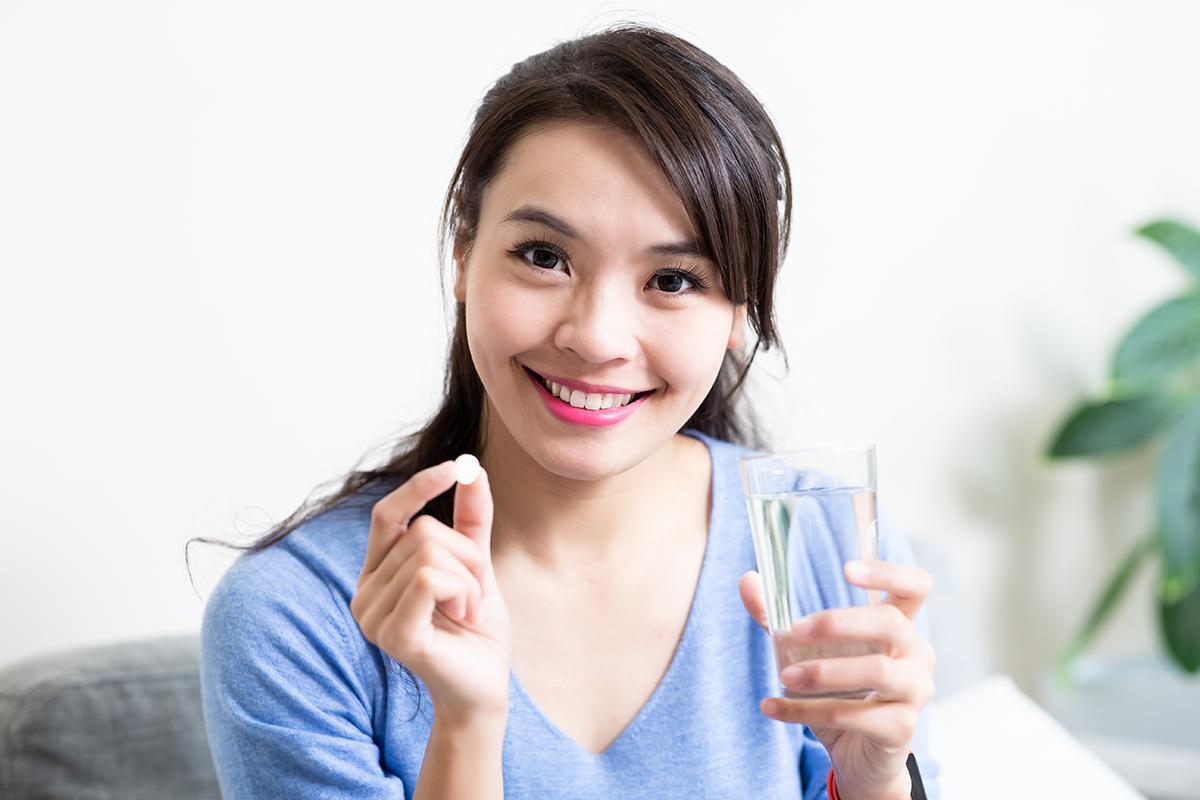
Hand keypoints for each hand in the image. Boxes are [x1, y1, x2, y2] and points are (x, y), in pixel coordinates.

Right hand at [351, 459, 511, 723]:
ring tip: (465, 612)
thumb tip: (472, 468)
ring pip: (432, 555)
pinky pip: (431, 580)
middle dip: (466, 557)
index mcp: (376, 574)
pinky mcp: (395, 635)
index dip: (418, 488)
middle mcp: (364, 593)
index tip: (455, 467)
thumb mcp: (475, 564)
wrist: (484, 685)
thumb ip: (470, 520)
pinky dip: (463, 592)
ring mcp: (374, 617)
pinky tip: (463, 619)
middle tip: (472, 594)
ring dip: (469, 581)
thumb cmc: (474, 630)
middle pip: (423, 532)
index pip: (387, 515)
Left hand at [739, 560, 934, 797]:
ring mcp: (914, 691)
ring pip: (877, 671)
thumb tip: (748, 580)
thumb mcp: (808, 653)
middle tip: (794, 630)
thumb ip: (779, 617)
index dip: (888, 573)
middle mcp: (916, 654)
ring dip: (824, 672)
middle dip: (839, 622)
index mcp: (899, 626)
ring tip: (784, 676)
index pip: (914, 587)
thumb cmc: (839, 693)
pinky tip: (773, 707)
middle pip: (891, 623)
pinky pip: (853, 715)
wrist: (856, 757)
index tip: (846, 570)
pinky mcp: (901, 728)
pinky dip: (806, 710)